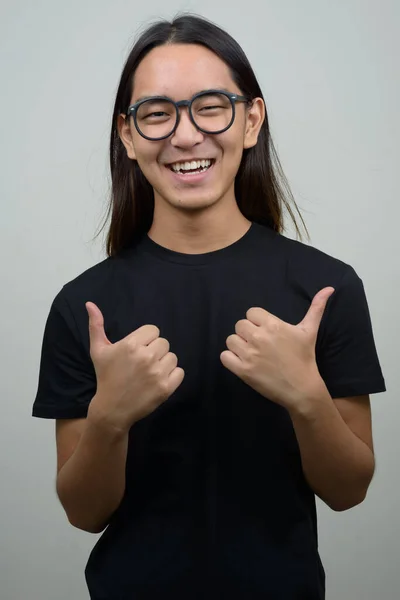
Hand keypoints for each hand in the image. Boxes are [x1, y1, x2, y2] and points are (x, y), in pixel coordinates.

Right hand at [86, 302, 184, 431]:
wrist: (112, 409)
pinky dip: (172, 376)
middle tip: (142, 364)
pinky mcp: (166, 388)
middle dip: (155, 351)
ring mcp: (157, 373)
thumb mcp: (98, 351)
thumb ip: (96, 325)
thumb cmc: (106, 377)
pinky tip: (157, 381)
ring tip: (150, 373)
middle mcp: (146, 356)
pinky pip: (179, 372)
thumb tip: (90, 304)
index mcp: (131, 344)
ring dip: (164, 364)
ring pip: (172, 357)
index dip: (146, 340)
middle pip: (164, 343)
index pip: (153, 330)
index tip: (137, 351)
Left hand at [220, 287, 334, 409]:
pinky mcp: (242, 370)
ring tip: (251, 353)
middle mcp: (259, 337)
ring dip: (238, 346)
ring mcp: (249, 355)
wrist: (302, 389)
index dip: (257, 322)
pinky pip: (224, 356)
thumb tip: (329, 288)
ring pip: (231, 340)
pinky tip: (243, 362)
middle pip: (240, 325)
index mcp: (273, 325)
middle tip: (259, 344)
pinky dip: (231, 359)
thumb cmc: (305, 358)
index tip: (266, 332)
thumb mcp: (310, 331)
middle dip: (247, 333)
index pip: (251, 313)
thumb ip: (316, 308)